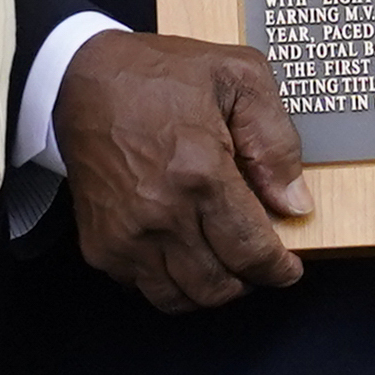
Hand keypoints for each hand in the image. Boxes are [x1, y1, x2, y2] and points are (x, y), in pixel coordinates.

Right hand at [53, 31, 310, 313]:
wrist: (80, 78)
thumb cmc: (156, 75)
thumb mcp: (239, 77)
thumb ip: (276, 143)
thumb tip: (294, 202)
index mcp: (200, 173)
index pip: (251, 252)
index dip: (278, 269)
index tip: (287, 268)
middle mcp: (161, 213)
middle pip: (218, 287)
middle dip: (247, 282)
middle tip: (255, 261)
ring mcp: (125, 235)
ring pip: (180, 298)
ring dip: (208, 288)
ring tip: (221, 261)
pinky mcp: (100, 244)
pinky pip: (143, 288)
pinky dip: (168, 282)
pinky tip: (181, 252)